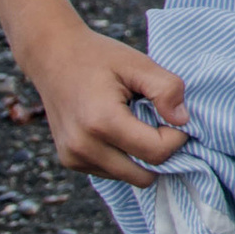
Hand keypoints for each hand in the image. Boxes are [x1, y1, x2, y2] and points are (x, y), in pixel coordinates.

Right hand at [22, 20, 188, 187]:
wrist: (52, 56)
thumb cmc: (98, 57)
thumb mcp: (138, 63)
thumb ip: (167, 89)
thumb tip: (183, 121)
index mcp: (102, 122)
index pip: (156, 153)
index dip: (175, 137)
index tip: (172, 116)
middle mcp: (83, 146)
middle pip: (144, 175)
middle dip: (159, 152)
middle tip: (155, 122)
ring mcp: (73, 157)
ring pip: (129, 178)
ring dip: (140, 158)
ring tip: (132, 123)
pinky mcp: (69, 161)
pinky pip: (111, 173)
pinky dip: (123, 158)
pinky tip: (116, 131)